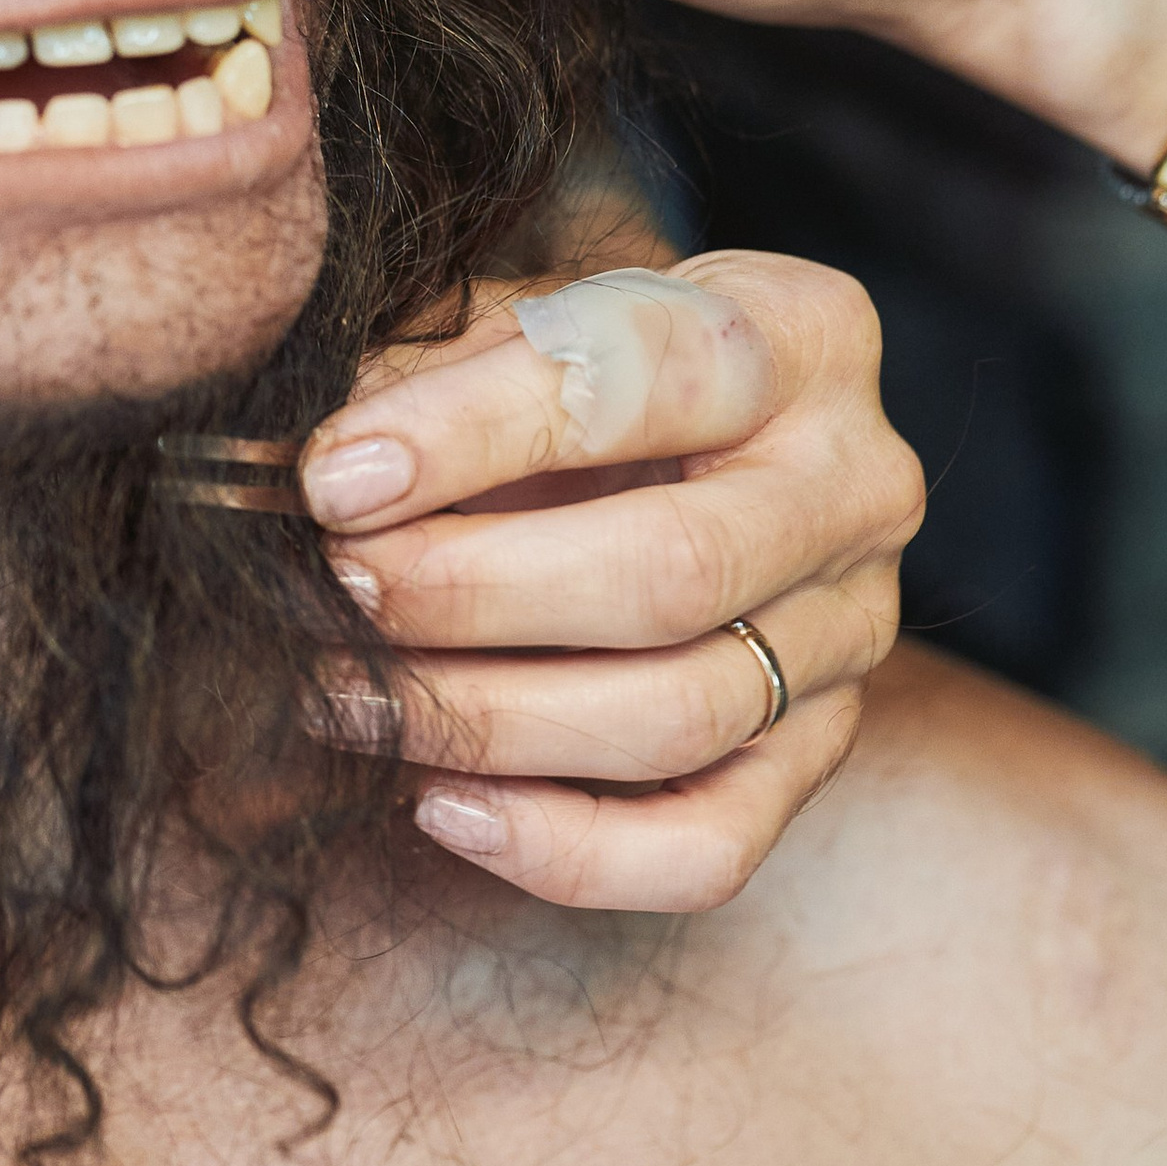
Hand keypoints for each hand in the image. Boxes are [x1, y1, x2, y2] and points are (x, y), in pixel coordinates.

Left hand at [315, 253, 913, 910]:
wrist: (692, 447)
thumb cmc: (579, 364)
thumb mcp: (519, 317)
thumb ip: (430, 373)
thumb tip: (309, 473)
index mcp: (797, 331)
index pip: (637, 381)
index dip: (467, 434)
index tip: (329, 477)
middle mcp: (857, 483)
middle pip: (671, 571)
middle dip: (469, 592)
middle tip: (331, 590)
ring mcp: (853, 632)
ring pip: (677, 715)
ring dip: (482, 720)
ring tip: (342, 694)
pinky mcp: (821, 754)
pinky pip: (708, 848)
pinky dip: (563, 849)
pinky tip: (438, 803)